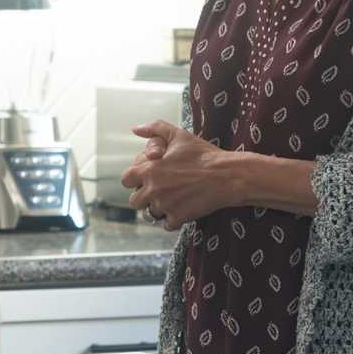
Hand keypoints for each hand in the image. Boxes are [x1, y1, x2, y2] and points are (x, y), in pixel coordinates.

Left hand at [119, 120, 237, 231]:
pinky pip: (167, 225)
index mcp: (148, 169)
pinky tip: (182, 210)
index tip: (144, 180)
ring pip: (150, 214)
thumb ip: (154, 129)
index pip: (126, 180)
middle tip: (159, 193)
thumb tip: (135, 129)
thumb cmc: (203, 154)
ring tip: (171, 201)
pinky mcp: (178, 217)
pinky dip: (173, 220)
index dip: (134, 180)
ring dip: (158, 209)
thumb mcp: (178, 135)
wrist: (226, 175)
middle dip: (144, 198)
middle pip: (135, 202)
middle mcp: (152, 188)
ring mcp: (164, 204)